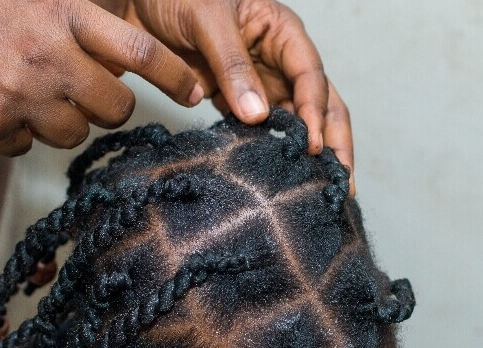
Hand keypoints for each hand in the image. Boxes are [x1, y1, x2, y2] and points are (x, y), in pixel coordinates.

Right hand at [0, 0, 202, 155]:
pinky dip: (17, 133)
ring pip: (74, 134)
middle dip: (111, 106)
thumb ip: (83, 21)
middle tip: (90, 93)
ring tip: (28, 91)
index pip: (139, 49)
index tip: (196, 93)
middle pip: (116, 107)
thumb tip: (134, 57)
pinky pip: (27, 147)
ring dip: (61, 120)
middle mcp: (46, 54)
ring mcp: (18, 94)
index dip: (175, 75)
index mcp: (63, 12)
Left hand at [121, 0, 354, 192]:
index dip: (315, 112)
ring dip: (304, 157)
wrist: (139, 1)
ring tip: (316, 194)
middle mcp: (278, 60)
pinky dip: (267, 154)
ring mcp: (258, 83)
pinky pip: (257, 131)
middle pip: (319, 105)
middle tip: (343, 185)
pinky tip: (274, 181)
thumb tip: (258, 116)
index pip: (311, 77)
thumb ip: (233, 66)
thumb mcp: (208, 20)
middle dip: (334, 144)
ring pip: (292, 124)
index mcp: (282, 32)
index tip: (310, 146)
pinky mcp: (233, 101)